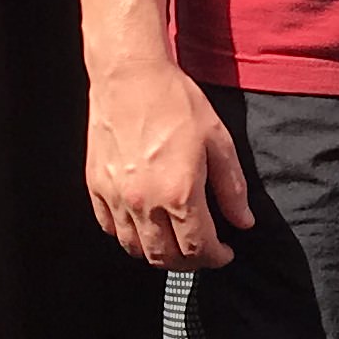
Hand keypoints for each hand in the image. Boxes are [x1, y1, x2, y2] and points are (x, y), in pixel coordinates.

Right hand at [88, 54, 251, 269]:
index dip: (216, 258)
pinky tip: (143, 224)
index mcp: (179, 193)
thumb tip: (243, 221)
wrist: (130, 75)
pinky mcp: (96, 186)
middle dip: (189, 263)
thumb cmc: (176, 101)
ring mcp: (115, 197)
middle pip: (165, 258)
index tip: (225, 253)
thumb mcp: (218, 141)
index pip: (198, 249)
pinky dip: (127, 235)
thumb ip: (231, 188)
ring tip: (174, 241)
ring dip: (157, 253)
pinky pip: (109, 227)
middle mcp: (144, 202)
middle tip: (202, 251)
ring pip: (134, 248)